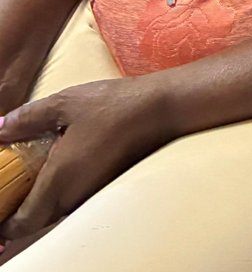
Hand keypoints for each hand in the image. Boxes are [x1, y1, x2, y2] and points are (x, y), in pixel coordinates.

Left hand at [0, 78, 173, 238]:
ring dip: (38, 200)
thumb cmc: (113, 105)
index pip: (21, 224)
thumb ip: (28, 118)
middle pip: (35, 221)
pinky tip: (58, 164)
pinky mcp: (103, 187)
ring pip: (54, 211)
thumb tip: (0, 128)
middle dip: (17, 210)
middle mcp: (73, 197)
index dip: (3, 224)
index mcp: (58, 181)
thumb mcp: (64, 103)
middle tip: (9, 184)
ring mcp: (91, 194)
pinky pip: (72, 200)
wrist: (159, 109)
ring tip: (29, 172)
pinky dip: (57, 191)